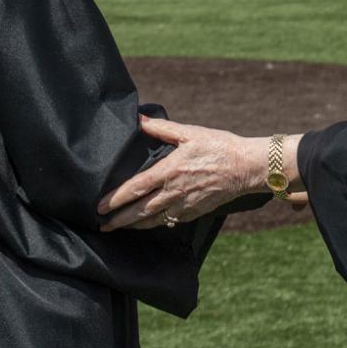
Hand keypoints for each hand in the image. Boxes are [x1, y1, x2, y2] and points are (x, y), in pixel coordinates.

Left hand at [97, 116, 267, 228]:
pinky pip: (169, 221)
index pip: (136, 188)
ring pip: (153, 220)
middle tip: (102, 224)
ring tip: (119, 227)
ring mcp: (184, 205)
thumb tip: (138, 120)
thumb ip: (161, 128)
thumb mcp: (189, 133)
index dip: (116, 198)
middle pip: (140, 210)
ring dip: (133, 225)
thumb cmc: (218, 146)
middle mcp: (174, 191)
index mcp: (169, 171)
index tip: (100, 206)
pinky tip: (148, 223)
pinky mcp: (194, 212)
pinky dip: (155, 224)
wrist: (245, 167)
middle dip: (119, 219)